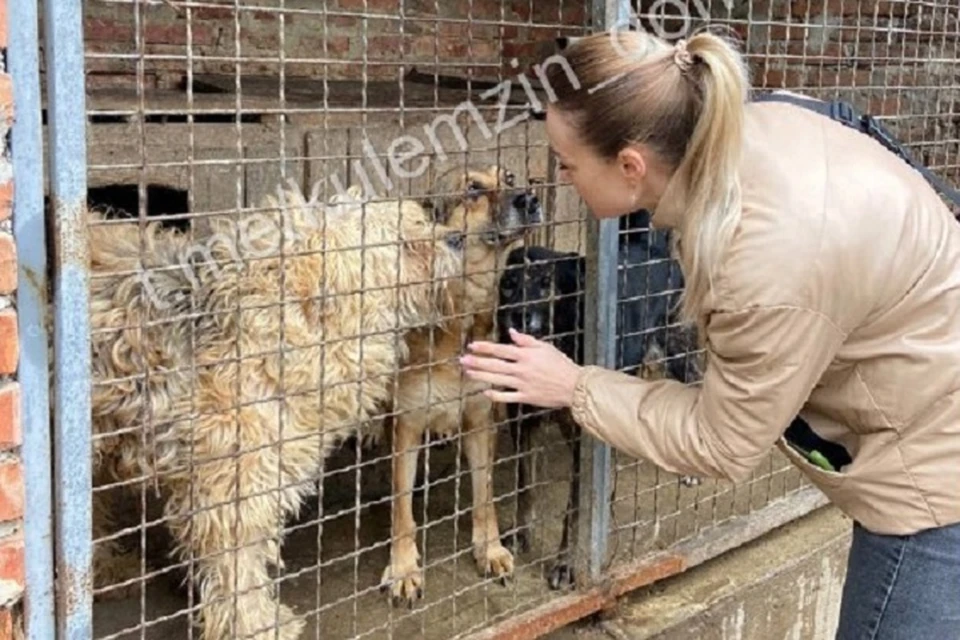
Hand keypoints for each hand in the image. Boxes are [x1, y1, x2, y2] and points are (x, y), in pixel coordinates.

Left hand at [460, 328, 582, 407]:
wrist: (574, 386)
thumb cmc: (560, 364)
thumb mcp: (545, 347)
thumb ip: (526, 340)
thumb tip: (511, 332)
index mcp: (526, 355)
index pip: (501, 349)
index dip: (485, 347)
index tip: (472, 345)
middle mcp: (521, 369)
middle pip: (495, 365)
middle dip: (477, 362)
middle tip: (462, 360)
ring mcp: (522, 384)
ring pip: (497, 380)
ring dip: (481, 376)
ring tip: (468, 373)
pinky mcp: (526, 397)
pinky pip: (507, 397)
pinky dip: (495, 395)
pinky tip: (485, 392)